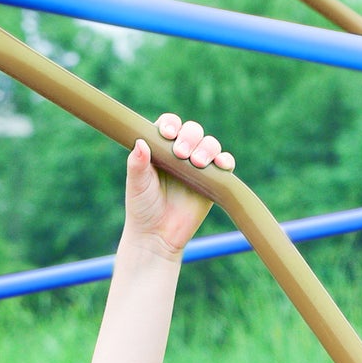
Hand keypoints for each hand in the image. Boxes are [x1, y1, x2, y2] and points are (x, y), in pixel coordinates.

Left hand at [123, 113, 234, 258]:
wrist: (156, 237)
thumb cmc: (142, 209)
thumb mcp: (136, 185)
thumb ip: (136, 164)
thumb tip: (140, 142)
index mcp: (161, 148)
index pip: (169, 125)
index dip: (170, 125)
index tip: (167, 135)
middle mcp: (181, 153)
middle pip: (193, 131)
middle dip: (190, 136)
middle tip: (181, 154)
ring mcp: (198, 166)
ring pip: (210, 144)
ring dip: (207, 148)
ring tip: (196, 162)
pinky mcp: (213, 181)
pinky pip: (225, 164)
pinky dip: (225, 161)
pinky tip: (220, 165)